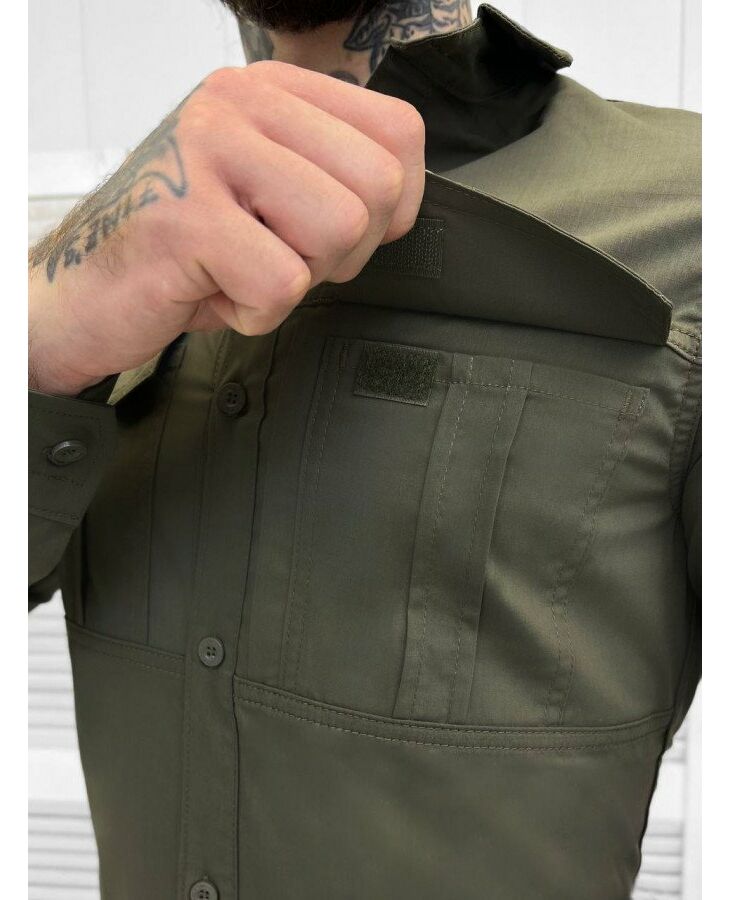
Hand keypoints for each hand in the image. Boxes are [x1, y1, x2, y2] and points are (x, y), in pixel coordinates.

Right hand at [28, 61, 424, 395]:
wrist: (86, 293)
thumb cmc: (186, 251)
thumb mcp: (267, 192)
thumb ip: (331, 174)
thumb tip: (404, 197)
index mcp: (267, 90)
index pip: (398, 131)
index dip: (396, 203)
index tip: (345, 233)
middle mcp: (238, 104)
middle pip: (379, 185)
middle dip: (345, 251)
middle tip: (282, 259)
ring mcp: (208, 153)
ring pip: (340, 230)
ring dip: (299, 280)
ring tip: (242, 271)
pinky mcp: (187, 218)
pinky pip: (283, 286)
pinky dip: (256, 314)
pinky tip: (213, 294)